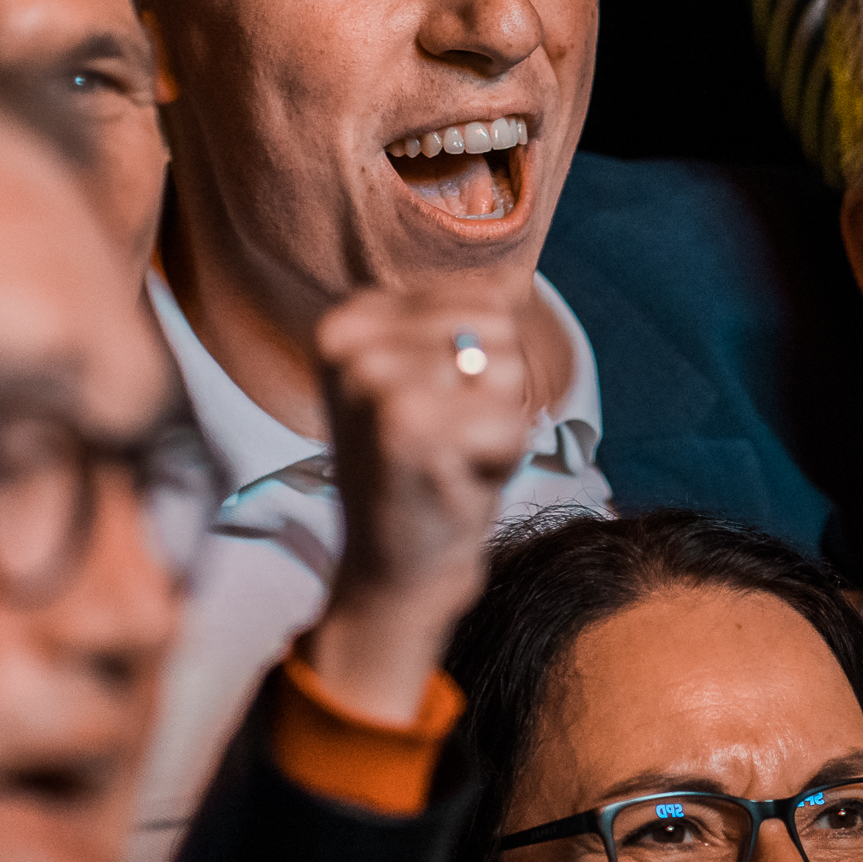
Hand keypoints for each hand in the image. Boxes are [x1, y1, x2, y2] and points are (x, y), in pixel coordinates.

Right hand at [303, 281, 534, 725]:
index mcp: (350, 318)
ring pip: (508, 372)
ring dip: (498, 425)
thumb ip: (460, 325)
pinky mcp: (409, 430)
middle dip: (494, 392)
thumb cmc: (422, 471)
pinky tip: (453, 483)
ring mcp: (375, 383)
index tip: (434, 410)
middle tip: (445, 441)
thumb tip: (512, 288)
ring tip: (450, 458)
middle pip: (499, 329)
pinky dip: (501, 460)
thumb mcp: (425, 380)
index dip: (483, 363)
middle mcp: (352, 342)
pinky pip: (510, 423)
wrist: (392, 573)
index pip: (483, 298)